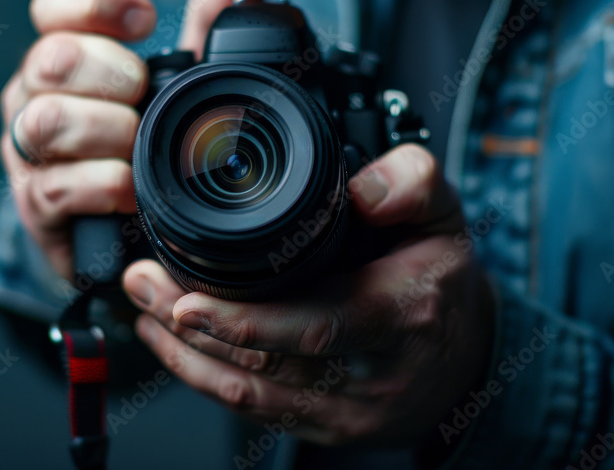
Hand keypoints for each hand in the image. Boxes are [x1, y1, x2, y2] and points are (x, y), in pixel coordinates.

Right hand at [0, 0, 265, 278]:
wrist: (124, 233)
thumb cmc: (143, 147)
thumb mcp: (178, 85)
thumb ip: (204, 28)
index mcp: (65, 56)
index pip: (53, 8)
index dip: (95, 2)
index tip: (146, 20)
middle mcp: (35, 97)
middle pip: (52, 60)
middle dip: (112, 73)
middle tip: (144, 93)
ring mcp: (29, 152)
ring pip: (47, 121)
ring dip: (106, 131)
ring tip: (137, 145)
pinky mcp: (37, 206)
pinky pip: (57, 186)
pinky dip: (103, 185)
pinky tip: (130, 191)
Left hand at [123, 143, 495, 446]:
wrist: (470, 361)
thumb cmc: (446, 285)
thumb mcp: (446, 219)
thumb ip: (413, 182)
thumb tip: (361, 187)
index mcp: (402, 314)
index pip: (316, 327)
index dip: (245, 322)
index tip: (186, 299)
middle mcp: (373, 377)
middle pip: (264, 364)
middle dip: (190, 326)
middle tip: (143, 282)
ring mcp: (348, 414)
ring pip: (249, 394)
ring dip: (184, 353)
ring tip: (143, 306)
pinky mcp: (328, 431)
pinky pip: (255, 412)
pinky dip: (204, 377)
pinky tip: (172, 344)